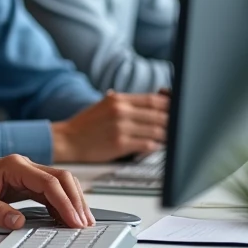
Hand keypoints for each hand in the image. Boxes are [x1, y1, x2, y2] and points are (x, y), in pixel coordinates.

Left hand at [0, 155, 92, 229]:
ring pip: (58, 185)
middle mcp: (22, 167)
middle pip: (61, 179)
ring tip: (83, 224)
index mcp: (12, 166)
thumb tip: (18, 221)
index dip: (64, 202)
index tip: (74, 221)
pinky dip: (61, 205)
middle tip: (85, 224)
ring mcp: (24, 176)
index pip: (48, 182)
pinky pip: (49, 193)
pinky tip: (67, 219)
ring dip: (72, 202)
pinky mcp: (22, 186)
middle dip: (76, 200)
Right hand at [51, 90, 168, 162]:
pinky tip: (156, 147)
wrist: (67, 140)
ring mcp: (121, 127)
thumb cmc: (85, 125)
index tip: (178, 111)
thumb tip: (149, 102)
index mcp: (118, 99)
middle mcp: (120, 111)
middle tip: (180, 127)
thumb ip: (124, 103)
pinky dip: (155, 146)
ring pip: (156, 130)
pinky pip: (147, 144)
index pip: (153, 99)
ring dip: (167, 136)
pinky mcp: (120, 144)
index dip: (170, 105)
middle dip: (172, 121)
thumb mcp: (103, 106)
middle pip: (159, 114)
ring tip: (171, 139)